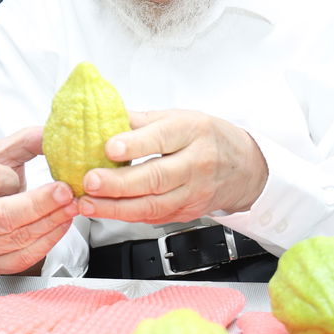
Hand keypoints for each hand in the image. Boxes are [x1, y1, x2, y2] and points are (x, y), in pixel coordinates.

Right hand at [0, 126, 79, 274]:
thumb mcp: (6, 155)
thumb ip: (27, 140)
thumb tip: (54, 134)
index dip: (9, 176)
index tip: (20, 173)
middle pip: (2, 216)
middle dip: (41, 204)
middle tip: (67, 191)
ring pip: (17, 238)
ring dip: (51, 221)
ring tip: (73, 205)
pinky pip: (24, 257)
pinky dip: (49, 240)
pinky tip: (63, 223)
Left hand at [77, 110, 268, 223]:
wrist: (245, 167)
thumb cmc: (208, 138)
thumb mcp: (179, 117)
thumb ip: (142, 120)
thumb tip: (105, 116)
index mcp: (192, 131)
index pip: (162, 138)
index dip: (134, 144)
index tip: (109, 147)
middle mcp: (196, 163)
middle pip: (156, 177)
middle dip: (118, 184)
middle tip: (90, 182)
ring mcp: (193, 192)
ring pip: (153, 205)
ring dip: (116, 208)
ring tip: (88, 203)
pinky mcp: (187, 213)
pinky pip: (154, 217)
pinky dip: (127, 216)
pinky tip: (106, 211)